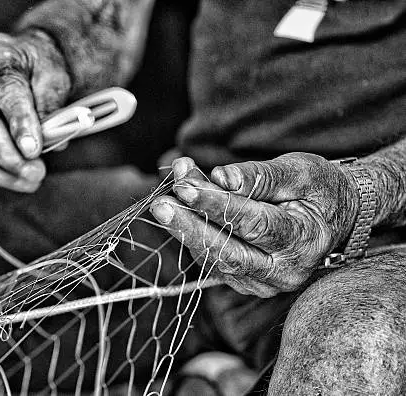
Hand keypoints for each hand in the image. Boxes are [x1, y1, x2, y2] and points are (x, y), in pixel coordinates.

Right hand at [0, 30, 70, 190]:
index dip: (20, 124)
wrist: (14, 61)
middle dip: (7, 156)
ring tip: (26, 182)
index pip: (6, 93)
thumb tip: (48, 140)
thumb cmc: (35, 70)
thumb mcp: (53, 76)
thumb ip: (51, 104)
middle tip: (36, 174)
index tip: (34, 150)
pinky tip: (5, 178)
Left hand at [150, 153, 359, 296]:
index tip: (185, 186)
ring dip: (186, 230)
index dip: (216, 205)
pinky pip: (214, 261)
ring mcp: (264, 282)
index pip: (254, 224)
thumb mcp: (300, 171)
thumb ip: (261, 176)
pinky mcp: (246, 280)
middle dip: (190, 226)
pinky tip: (180, 213)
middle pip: (228, 252)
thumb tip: (221, 177)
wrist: (332, 216)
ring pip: (216, 259)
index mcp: (303, 240)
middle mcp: (284, 271)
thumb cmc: (317, 189)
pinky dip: (194, 236)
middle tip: (160, 205)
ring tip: (165, 202)